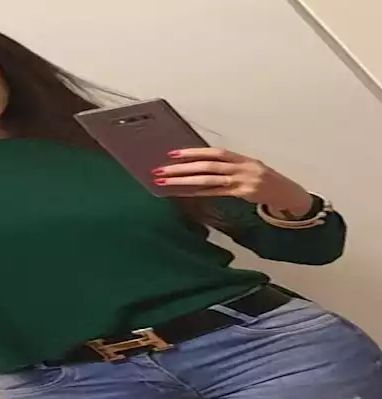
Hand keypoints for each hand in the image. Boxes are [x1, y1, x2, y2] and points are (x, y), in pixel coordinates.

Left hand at [153, 147, 313, 216]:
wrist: (288, 194)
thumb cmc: (264, 180)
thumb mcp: (248, 168)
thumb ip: (228, 166)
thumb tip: (200, 164)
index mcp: (242, 158)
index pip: (214, 153)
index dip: (193, 152)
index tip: (173, 154)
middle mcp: (242, 167)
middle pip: (207, 166)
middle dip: (182, 168)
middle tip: (161, 170)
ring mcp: (243, 181)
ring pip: (208, 180)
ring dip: (184, 181)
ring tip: (166, 181)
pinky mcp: (243, 195)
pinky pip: (216, 193)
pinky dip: (197, 192)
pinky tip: (183, 192)